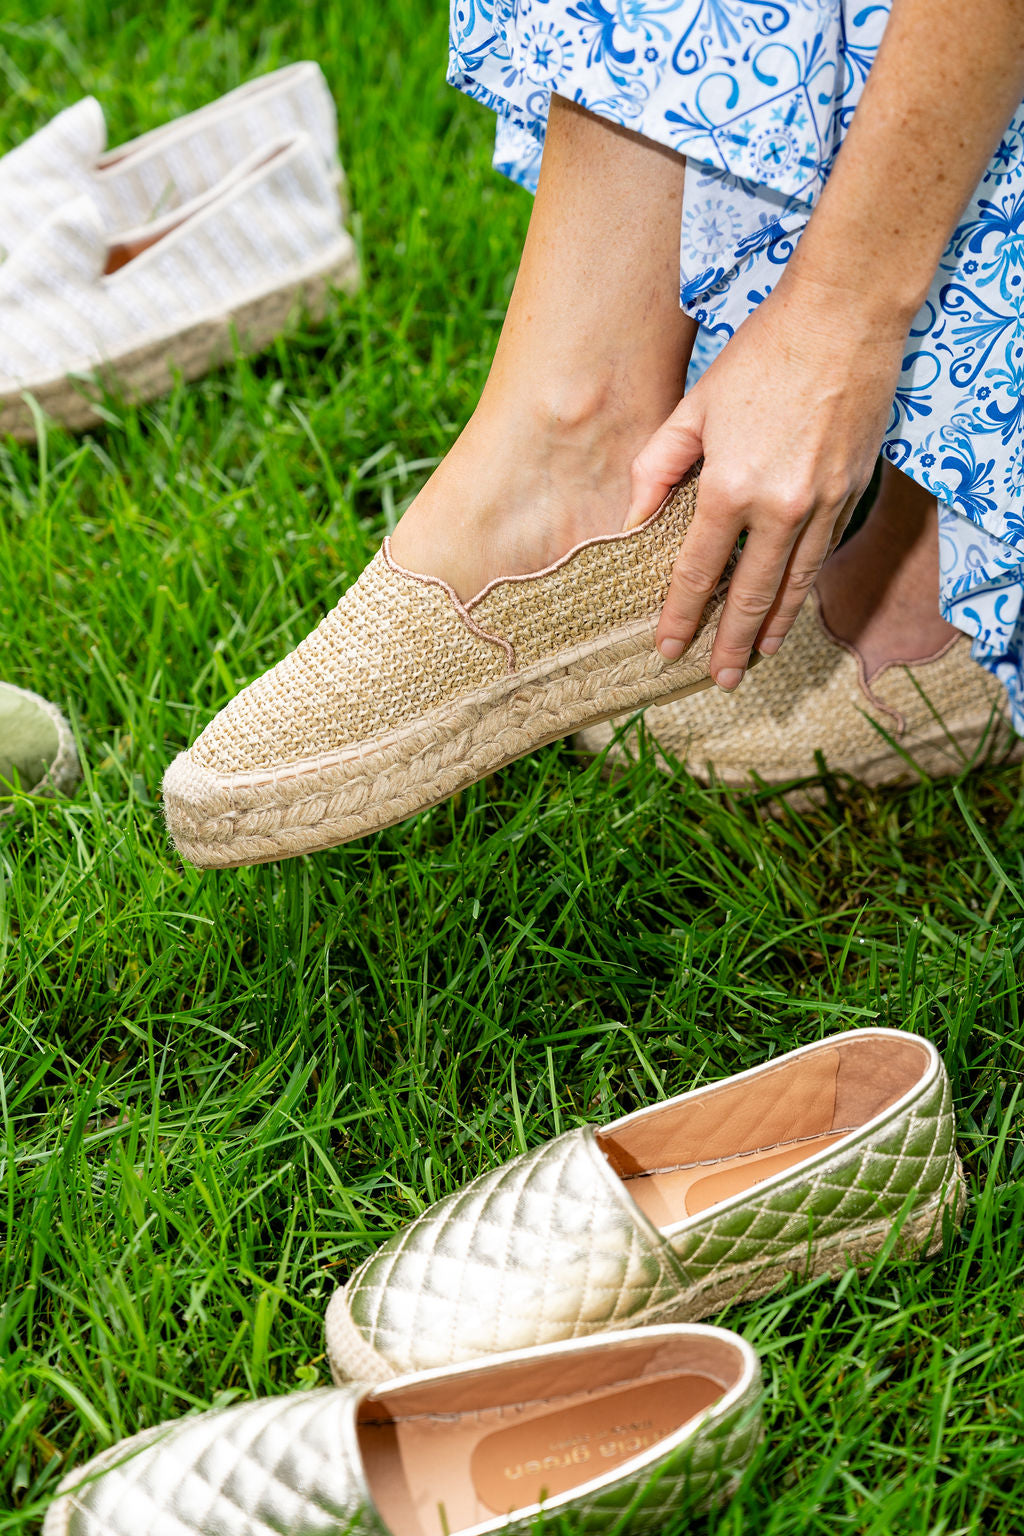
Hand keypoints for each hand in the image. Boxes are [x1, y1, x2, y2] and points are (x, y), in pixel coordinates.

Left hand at [628, 278, 908, 687]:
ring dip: (774, 627)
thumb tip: (630, 524)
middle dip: (732, 643)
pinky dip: (804, 589)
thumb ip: (657, 470)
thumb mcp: (694, 409)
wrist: (844, 317)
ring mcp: (822, 503)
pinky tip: (791, 607)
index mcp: (729, 486)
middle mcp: (779, 507)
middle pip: (750, 594)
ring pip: (794, 583)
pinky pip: (821, 555)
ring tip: (757, 659)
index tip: (668, 648)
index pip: (697, 572)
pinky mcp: (851, 492)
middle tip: (720, 679)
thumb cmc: (761, 355)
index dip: (681, 616)